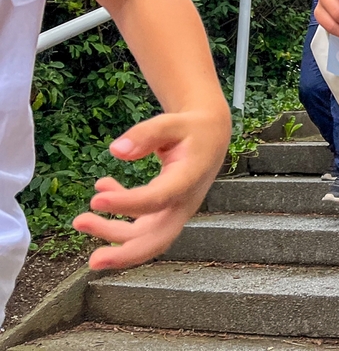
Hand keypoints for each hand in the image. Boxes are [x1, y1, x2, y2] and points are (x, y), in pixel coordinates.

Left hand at [72, 107, 230, 269]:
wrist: (211, 137)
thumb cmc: (191, 129)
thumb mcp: (172, 123)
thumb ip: (146, 134)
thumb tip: (115, 150)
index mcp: (189, 178)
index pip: (158, 198)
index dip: (127, 204)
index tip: (95, 200)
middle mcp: (184, 202)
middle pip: (159, 238)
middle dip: (126, 253)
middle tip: (93, 261)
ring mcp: (175, 211)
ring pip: (146, 236)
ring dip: (112, 235)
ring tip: (80, 221)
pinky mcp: (165, 212)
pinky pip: (141, 226)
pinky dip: (117, 218)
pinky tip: (101, 193)